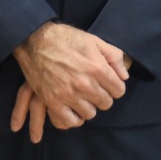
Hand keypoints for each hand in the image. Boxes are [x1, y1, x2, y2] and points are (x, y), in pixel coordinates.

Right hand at [11, 22, 128, 133]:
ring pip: (90, 113)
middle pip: (105, 103)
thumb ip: (114, 56)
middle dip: (103, 97)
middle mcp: (85, 83)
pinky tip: (74, 109)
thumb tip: (125, 75)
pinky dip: (74, 118)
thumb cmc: (66, 39)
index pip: (119, 91)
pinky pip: (70, 120)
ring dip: (89, 107)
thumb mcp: (95, 41)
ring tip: (83, 98)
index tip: (109, 85)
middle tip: (95, 90)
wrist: (36, 40)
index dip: (115, 87)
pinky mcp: (53, 101)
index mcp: (98, 68)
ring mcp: (68, 94)